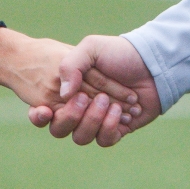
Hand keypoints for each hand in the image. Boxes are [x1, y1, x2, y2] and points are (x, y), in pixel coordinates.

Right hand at [28, 35, 161, 147]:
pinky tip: (119, 111)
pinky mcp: (116, 130)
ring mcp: (97, 122)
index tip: (43, 111)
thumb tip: (64, 94)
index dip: (38, 117)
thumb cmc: (119, 53)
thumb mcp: (92, 48)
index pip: (43, 112)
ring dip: (92, 120)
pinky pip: (104, 140)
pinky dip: (109, 126)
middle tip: (85, 98)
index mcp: (68, 92)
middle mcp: (79, 110)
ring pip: (81, 137)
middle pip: (59, 129)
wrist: (152, 63)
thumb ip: (71, 65)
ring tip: (107, 101)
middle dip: (70, 116)